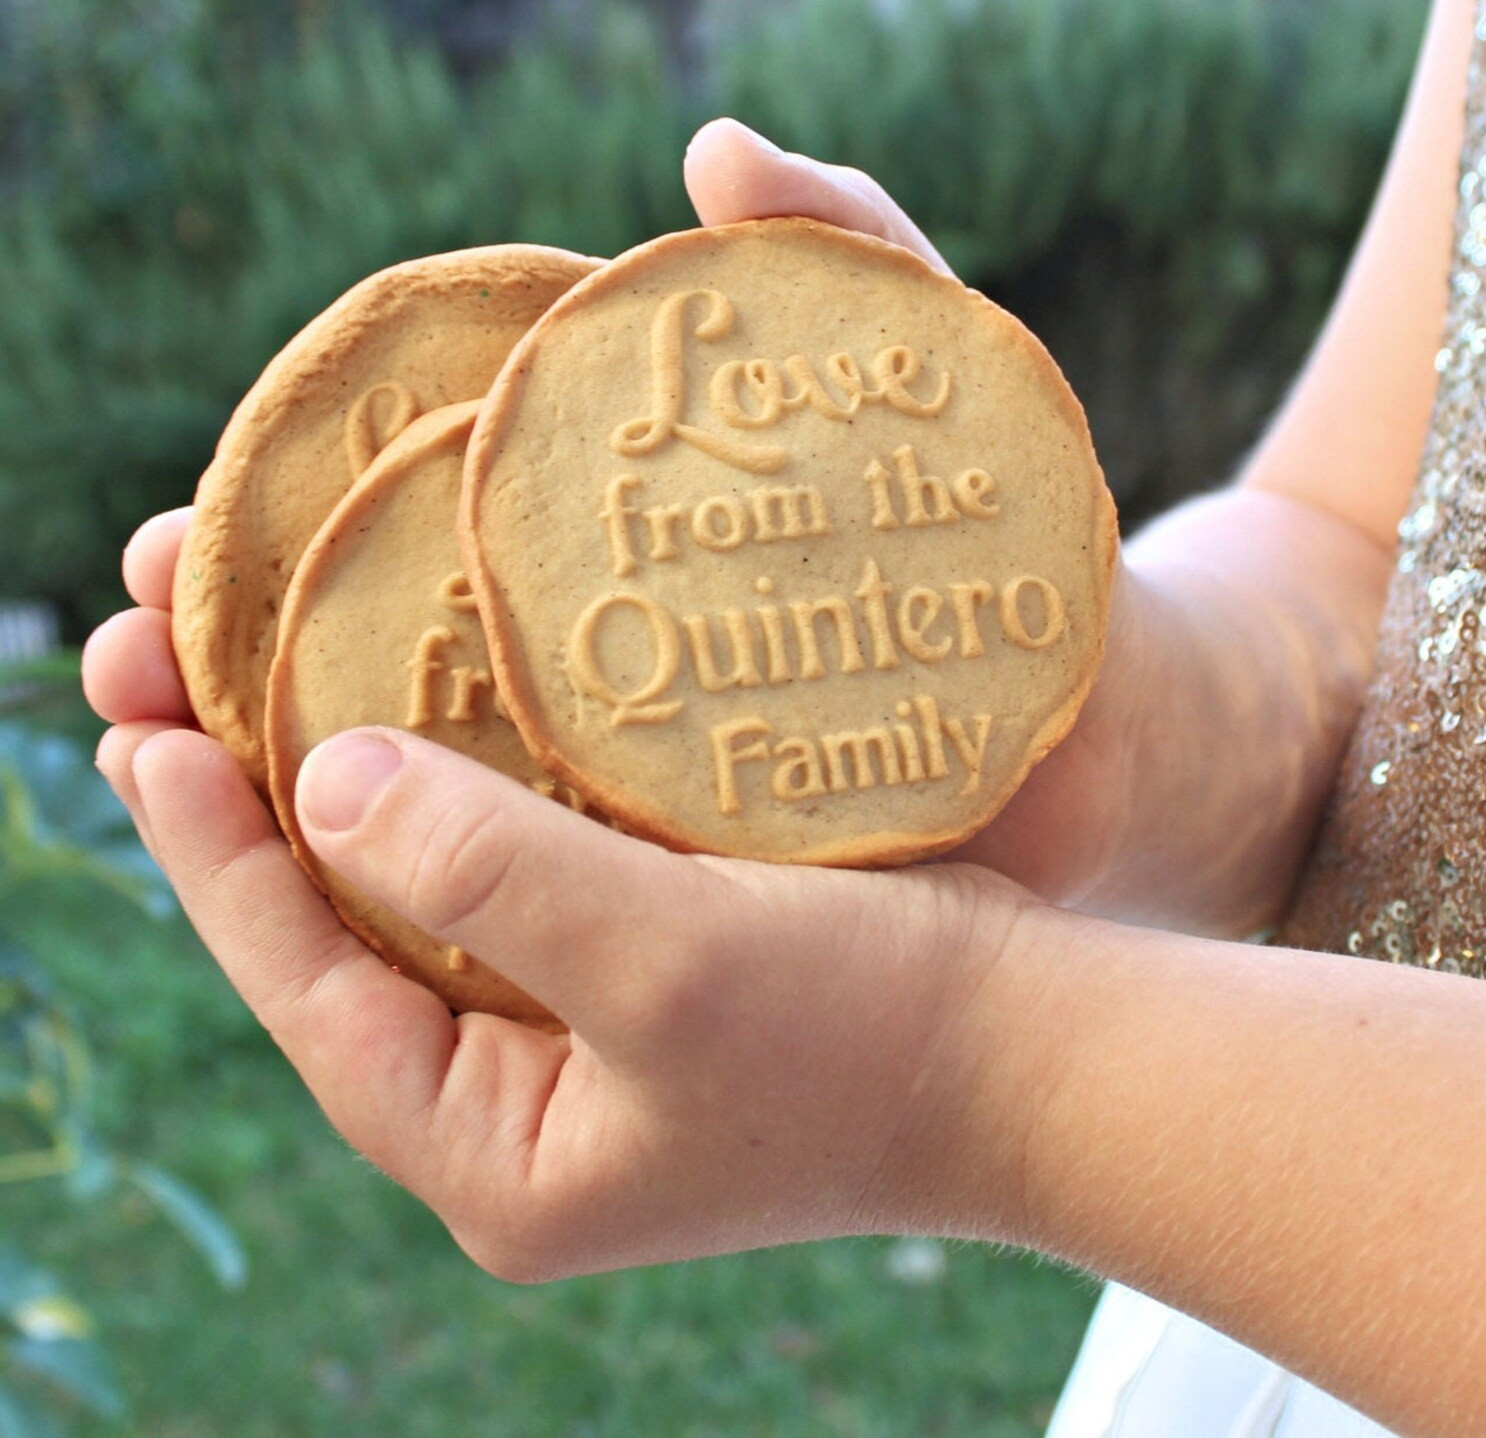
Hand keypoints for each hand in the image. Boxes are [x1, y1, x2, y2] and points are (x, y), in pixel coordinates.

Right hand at [88, 122, 1389, 939]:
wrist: (1145, 730)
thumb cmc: (1044, 556)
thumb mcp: (939, 383)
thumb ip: (851, 253)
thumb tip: (708, 142)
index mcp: (632, 566)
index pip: (408, 546)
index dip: (282, 542)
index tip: (175, 537)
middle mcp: (618, 680)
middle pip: (386, 669)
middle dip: (241, 662)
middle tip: (124, 645)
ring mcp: (651, 798)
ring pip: (436, 793)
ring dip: (290, 783)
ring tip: (162, 755)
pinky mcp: (702, 893)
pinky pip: (551, 887)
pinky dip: (437, 879)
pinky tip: (334, 867)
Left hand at [117, 721, 1059, 1275]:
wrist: (1034, 1052)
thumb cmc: (871, 1030)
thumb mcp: (665, 967)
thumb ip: (483, 875)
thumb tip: (320, 779)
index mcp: (492, 1147)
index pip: (305, 988)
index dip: (212, 858)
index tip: (140, 728)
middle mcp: (516, 1092)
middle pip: (342, 926)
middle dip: (252, 793)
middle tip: (156, 654)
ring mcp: (577, 1022)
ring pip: (420, 879)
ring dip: (345, 764)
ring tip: (254, 649)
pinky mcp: (637, 953)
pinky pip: (511, 853)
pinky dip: (460, 767)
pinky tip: (424, 679)